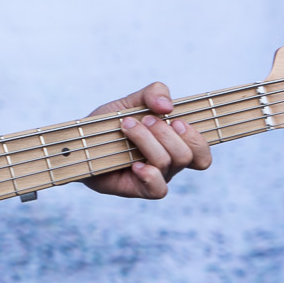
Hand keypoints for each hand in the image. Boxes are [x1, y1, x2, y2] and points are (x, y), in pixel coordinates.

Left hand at [85, 81, 211, 199]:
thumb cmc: (109, 124)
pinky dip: (149, 174)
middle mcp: (168, 164)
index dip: (196, 138)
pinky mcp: (138, 189)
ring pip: (168, 163)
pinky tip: (134, 163)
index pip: (202, 152)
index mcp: (173, 145)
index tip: (176, 120)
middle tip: (144, 120)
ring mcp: (154, 178)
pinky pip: (158, 190)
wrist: (81, 142)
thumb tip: (168, 107)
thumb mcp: (131, 101)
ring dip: (147, 141)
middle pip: (187, 155)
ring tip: (127, 127)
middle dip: (165, 133)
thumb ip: (153, 93)